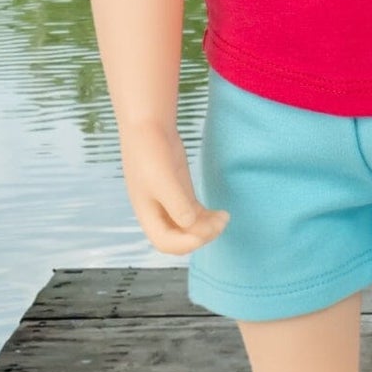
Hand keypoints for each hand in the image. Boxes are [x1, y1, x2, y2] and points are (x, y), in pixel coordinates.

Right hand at [119, 123, 229, 254]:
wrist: (148, 127)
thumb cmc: (151, 154)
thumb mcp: (164, 182)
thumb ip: (178, 206)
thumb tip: (191, 224)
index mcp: (147, 214)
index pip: (165, 242)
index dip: (186, 244)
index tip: (205, 231)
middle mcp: (157, 212)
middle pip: (179, 238)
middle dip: (200, 236)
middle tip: (220, 223)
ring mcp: (169, 202)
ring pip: (189, 226)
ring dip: (207, 228)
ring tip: (224, 218)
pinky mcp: (180, 191)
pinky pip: (195, 213)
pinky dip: (207, 218)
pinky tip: (221, 214)